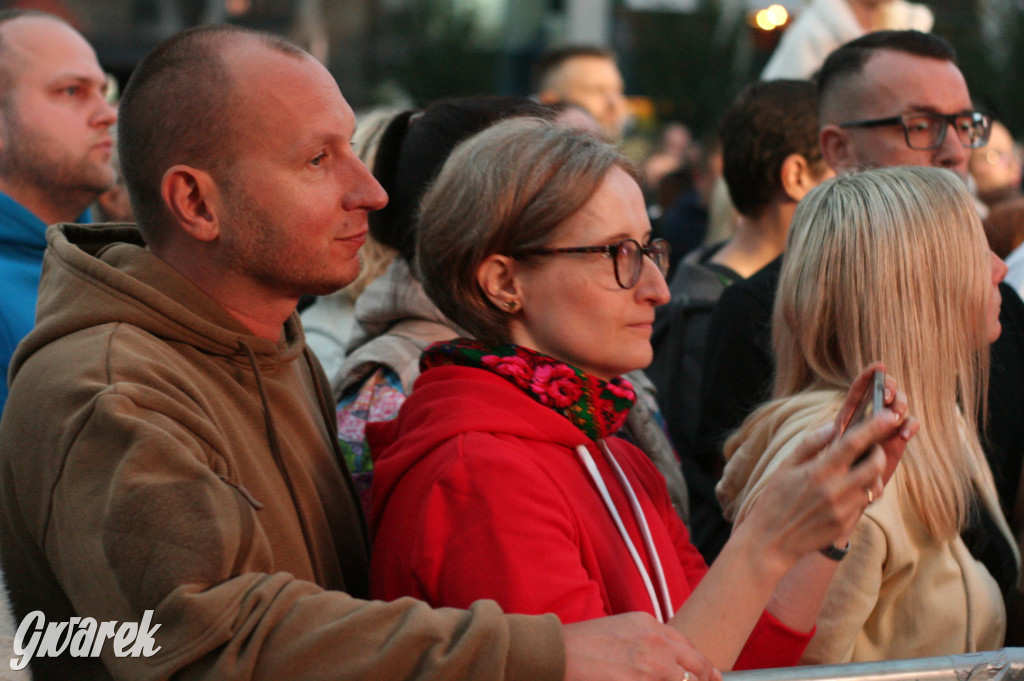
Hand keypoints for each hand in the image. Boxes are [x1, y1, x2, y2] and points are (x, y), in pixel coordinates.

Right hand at [563, 613, 720, 680]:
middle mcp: (656, 644)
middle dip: (706, 679)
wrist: (557, 653)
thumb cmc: (580, 643)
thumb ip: (646, 639)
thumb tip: (664, 657)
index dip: (702, 665)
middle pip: (697, 667)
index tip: (710, 675)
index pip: (689, 647)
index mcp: (650, 625)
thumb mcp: (619, 628)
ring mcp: (652, 669)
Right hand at [737, 377, 916, 567]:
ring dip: (873, 474)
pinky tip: (848, 490)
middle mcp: (834, 490)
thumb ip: (810, 444)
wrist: (771, 542)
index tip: (890, 415)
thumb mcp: (785, 467)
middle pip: (875, 464)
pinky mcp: (847, 524)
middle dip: (880, 451)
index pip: (854, 443)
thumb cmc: (775, 500)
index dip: (875, 427)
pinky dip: (864, 492)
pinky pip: (866, 503)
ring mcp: (843, 510)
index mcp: (818, 471)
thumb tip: (833, 425)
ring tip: (860, 469)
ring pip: (875, 486)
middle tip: (872, 446)